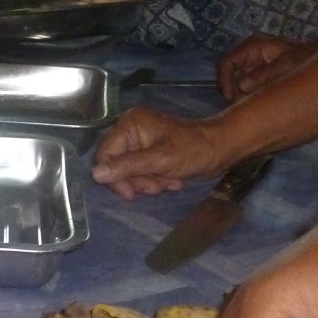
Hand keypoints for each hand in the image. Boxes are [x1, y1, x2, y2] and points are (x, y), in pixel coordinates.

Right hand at [89, 106, 240, 198]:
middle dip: (135, 180)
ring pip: (128, 171)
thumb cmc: (194, 150)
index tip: (131, 193)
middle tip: (155, 188)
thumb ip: (127, 166)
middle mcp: (131, 130)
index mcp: (130, 124)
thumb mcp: (160, 160)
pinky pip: (141, 171)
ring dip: (146, 183)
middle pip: (116, 164)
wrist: (222, 149)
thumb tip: (95, 174)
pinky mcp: (150, 152)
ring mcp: (140, 141)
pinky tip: (170, 181)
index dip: (114, 177)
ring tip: (166, 184)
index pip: (105, 154)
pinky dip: (154, 180)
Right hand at [217, 34, 305, 100]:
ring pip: (233, 86)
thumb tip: (242, 86)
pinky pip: (242, 91)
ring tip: (254, 104)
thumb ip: (265, 74)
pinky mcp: (253, 79)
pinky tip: (258, 103)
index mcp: (252, 46)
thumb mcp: (287, 65)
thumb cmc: (305, 58)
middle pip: (227, 76)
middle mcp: (246, 56)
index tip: (231, 98)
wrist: (317, 60)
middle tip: (244, 106)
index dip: (224, 81)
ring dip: (240, 97)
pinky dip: (247, 99)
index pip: (226, 62)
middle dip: (233, 92)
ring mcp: (249, 67)